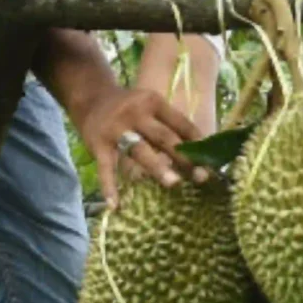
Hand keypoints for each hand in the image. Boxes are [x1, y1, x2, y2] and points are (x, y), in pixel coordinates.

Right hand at [74, 86, 207, 209]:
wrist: (90, 97)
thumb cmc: (129, 109)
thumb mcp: (150, 108)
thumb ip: (170, 127)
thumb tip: (201, 153)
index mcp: (154, 103)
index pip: (181, 124)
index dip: (198, 144)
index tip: (212, 164)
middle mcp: (136, 113)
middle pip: (164, 137)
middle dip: (183, 157)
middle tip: (201, 177)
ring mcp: (116, 128)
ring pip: (140, 150)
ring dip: (157, 167)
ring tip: (174, 183)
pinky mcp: (98, 144)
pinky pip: (106, 168)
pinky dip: (109, 187)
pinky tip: (115, 205)